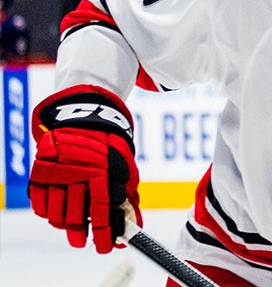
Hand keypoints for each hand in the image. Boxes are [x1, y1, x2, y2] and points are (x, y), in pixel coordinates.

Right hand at [28, 84, 140, 253]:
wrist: (86, 121)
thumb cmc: (111, 152)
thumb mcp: (126, 173)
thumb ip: (129, 201)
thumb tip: (134, 229)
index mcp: (103, 174)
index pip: (102, 211)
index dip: (105, 233)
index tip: (107, 247)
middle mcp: (78, 174)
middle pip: (75, 216)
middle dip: (81, 234)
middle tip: (82, 242)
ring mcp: (57, 173)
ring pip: (56, 213)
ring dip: (64, 224)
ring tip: (70, 226)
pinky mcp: (40, 171)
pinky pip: (40, 202)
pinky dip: (47, 212)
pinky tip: (56, 212)